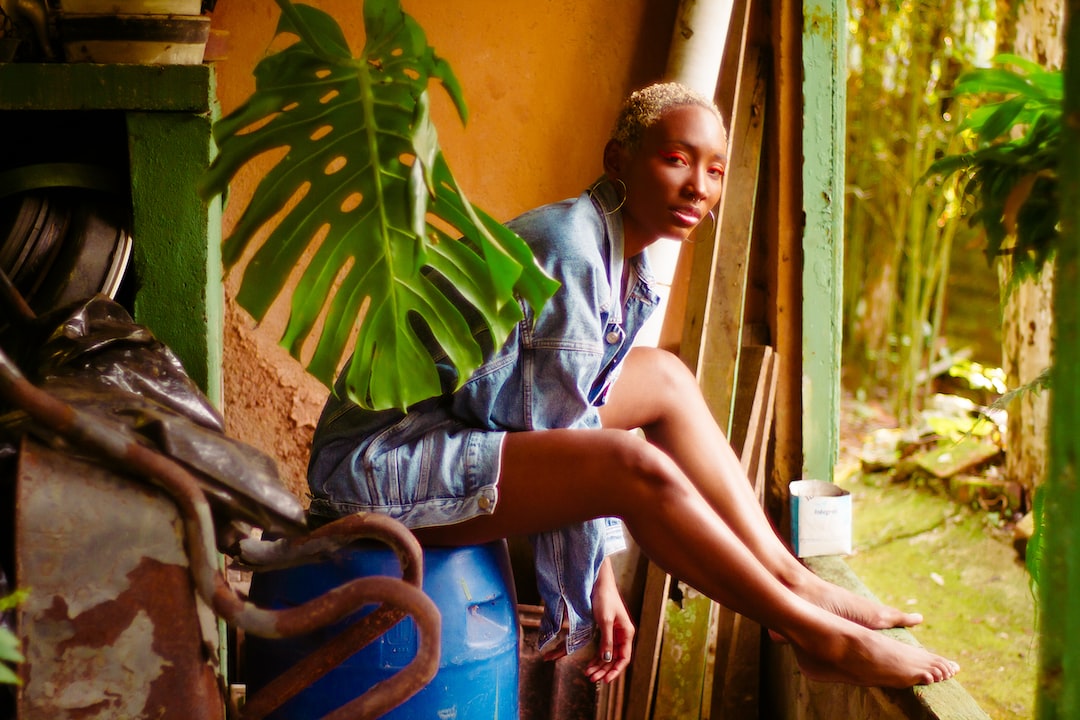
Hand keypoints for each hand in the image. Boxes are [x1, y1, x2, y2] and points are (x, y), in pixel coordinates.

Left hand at [585, 558, 634, 682]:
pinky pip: (603, 648)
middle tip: (591, 678)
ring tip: (588, 673)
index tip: (605, 680)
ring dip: (599, 665)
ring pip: (608, 655)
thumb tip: (606, 659)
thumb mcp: (605, 621)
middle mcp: (623, 635)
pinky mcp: (607, 630)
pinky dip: (597, 656)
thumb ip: (607, 640)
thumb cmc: (605, 599)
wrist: (599, 583)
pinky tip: (589, 664)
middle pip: (615, 659)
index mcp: (627, 633)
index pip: (624, 658)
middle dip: (604, 670)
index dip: (615, 670)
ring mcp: (615, 633)